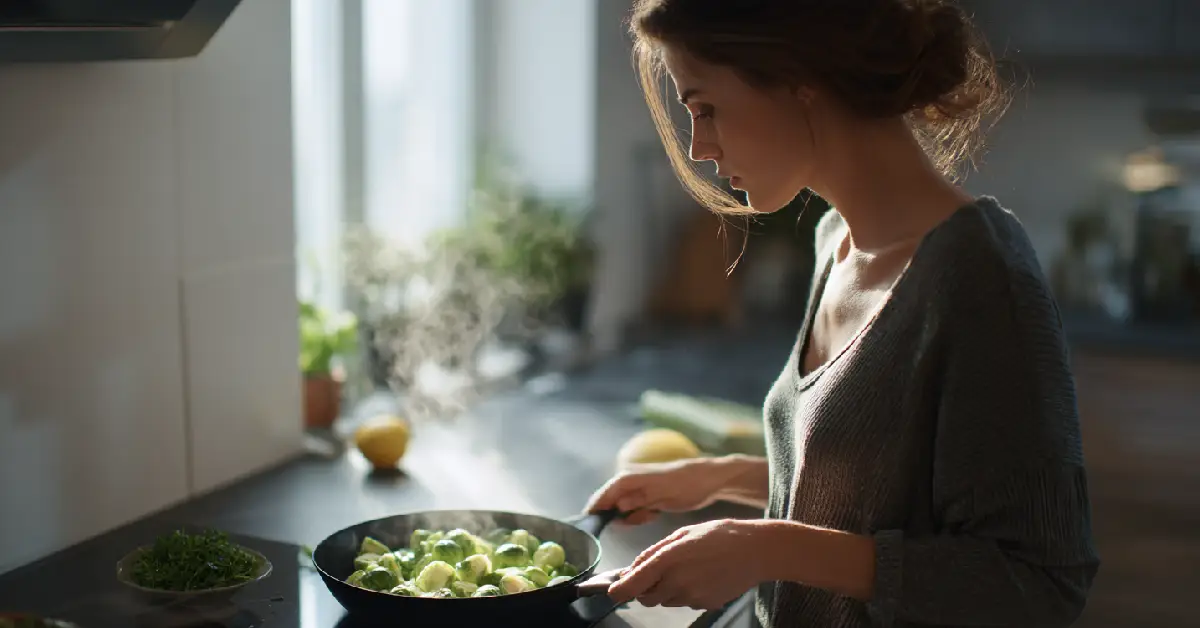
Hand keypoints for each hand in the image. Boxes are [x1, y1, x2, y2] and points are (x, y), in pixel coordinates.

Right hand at [584, 458, 731, 524]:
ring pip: (623, 507)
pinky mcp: (646, 494)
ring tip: (650, 515)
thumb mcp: (664, 495)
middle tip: (632, 523)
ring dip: (632, 516)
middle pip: (611, 502)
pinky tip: (654, 513)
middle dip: (616, 516)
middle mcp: (630, 480)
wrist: (708, 479)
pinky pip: (635, 508)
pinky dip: (641, 514)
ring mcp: (638, 487)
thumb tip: (617, 507)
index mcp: (630, 478)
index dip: (595, 509)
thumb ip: (639, 500)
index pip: (604, 494)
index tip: (588, 525)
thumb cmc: (687, 486)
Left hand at [606, 518, 766, 609]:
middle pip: (646, 597)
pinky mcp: (704, 604)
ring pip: (665, 600)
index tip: (611, 590)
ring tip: (685, 568)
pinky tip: (700, 575)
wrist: (756, 551)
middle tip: (654, 572)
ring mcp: (692, 596)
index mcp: (669, 559)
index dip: (617, 590)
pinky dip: (684, 592)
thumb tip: (633, 568)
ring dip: (665, 589)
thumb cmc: (720, 535)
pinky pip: (684, 602)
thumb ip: (654, 551)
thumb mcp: (683, 533)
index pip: (633, 585)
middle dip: (644, 588)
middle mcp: (678, 581)